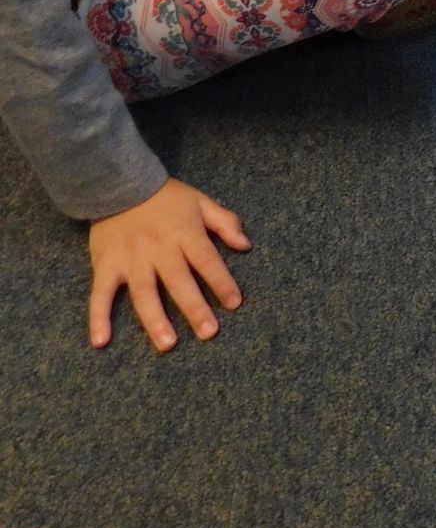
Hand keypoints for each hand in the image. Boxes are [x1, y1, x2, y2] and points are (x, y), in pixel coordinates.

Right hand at [88, 178, 249, 351]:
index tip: (234, 303)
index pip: (207, 260)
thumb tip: (246, 245)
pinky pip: (100, 294)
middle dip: (194, 307)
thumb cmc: (164, 196)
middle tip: (208, 332)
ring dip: (155, 319)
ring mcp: (130, 259)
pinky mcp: (105, 265)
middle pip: (179, 281)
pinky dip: (98, 317)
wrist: (117, 183)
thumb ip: (224, 222)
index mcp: (184, 233)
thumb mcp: (199, 201)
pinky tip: (101, 341)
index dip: (222, 281)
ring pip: (144, 293)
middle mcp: (158, 249)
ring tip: (167, 344)